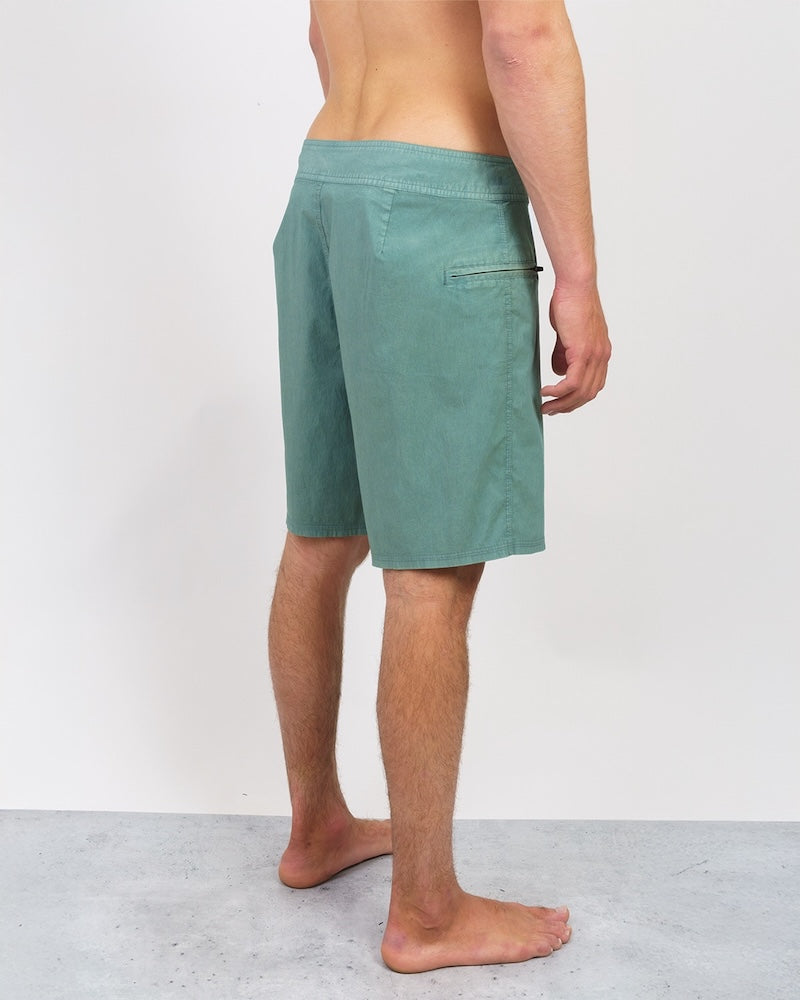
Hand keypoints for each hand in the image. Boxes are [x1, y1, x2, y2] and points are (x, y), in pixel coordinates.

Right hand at [541, 284, 610, 414]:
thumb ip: (564, 354)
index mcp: (601, 352)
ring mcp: (594, 355)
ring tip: (545, 406)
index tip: (560, 404)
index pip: (593, 385)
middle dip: (568, 406)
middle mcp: (602, 356)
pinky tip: (546, 392)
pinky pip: (572, 382)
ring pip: (581, 392)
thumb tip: (558, 372)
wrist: (576, 285)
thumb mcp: (567, 333)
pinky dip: (558, 392)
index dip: (577, 399)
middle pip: (588, 394)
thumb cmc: (570, 302)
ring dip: (562, 403)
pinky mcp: (583, 352)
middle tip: (550, 411)